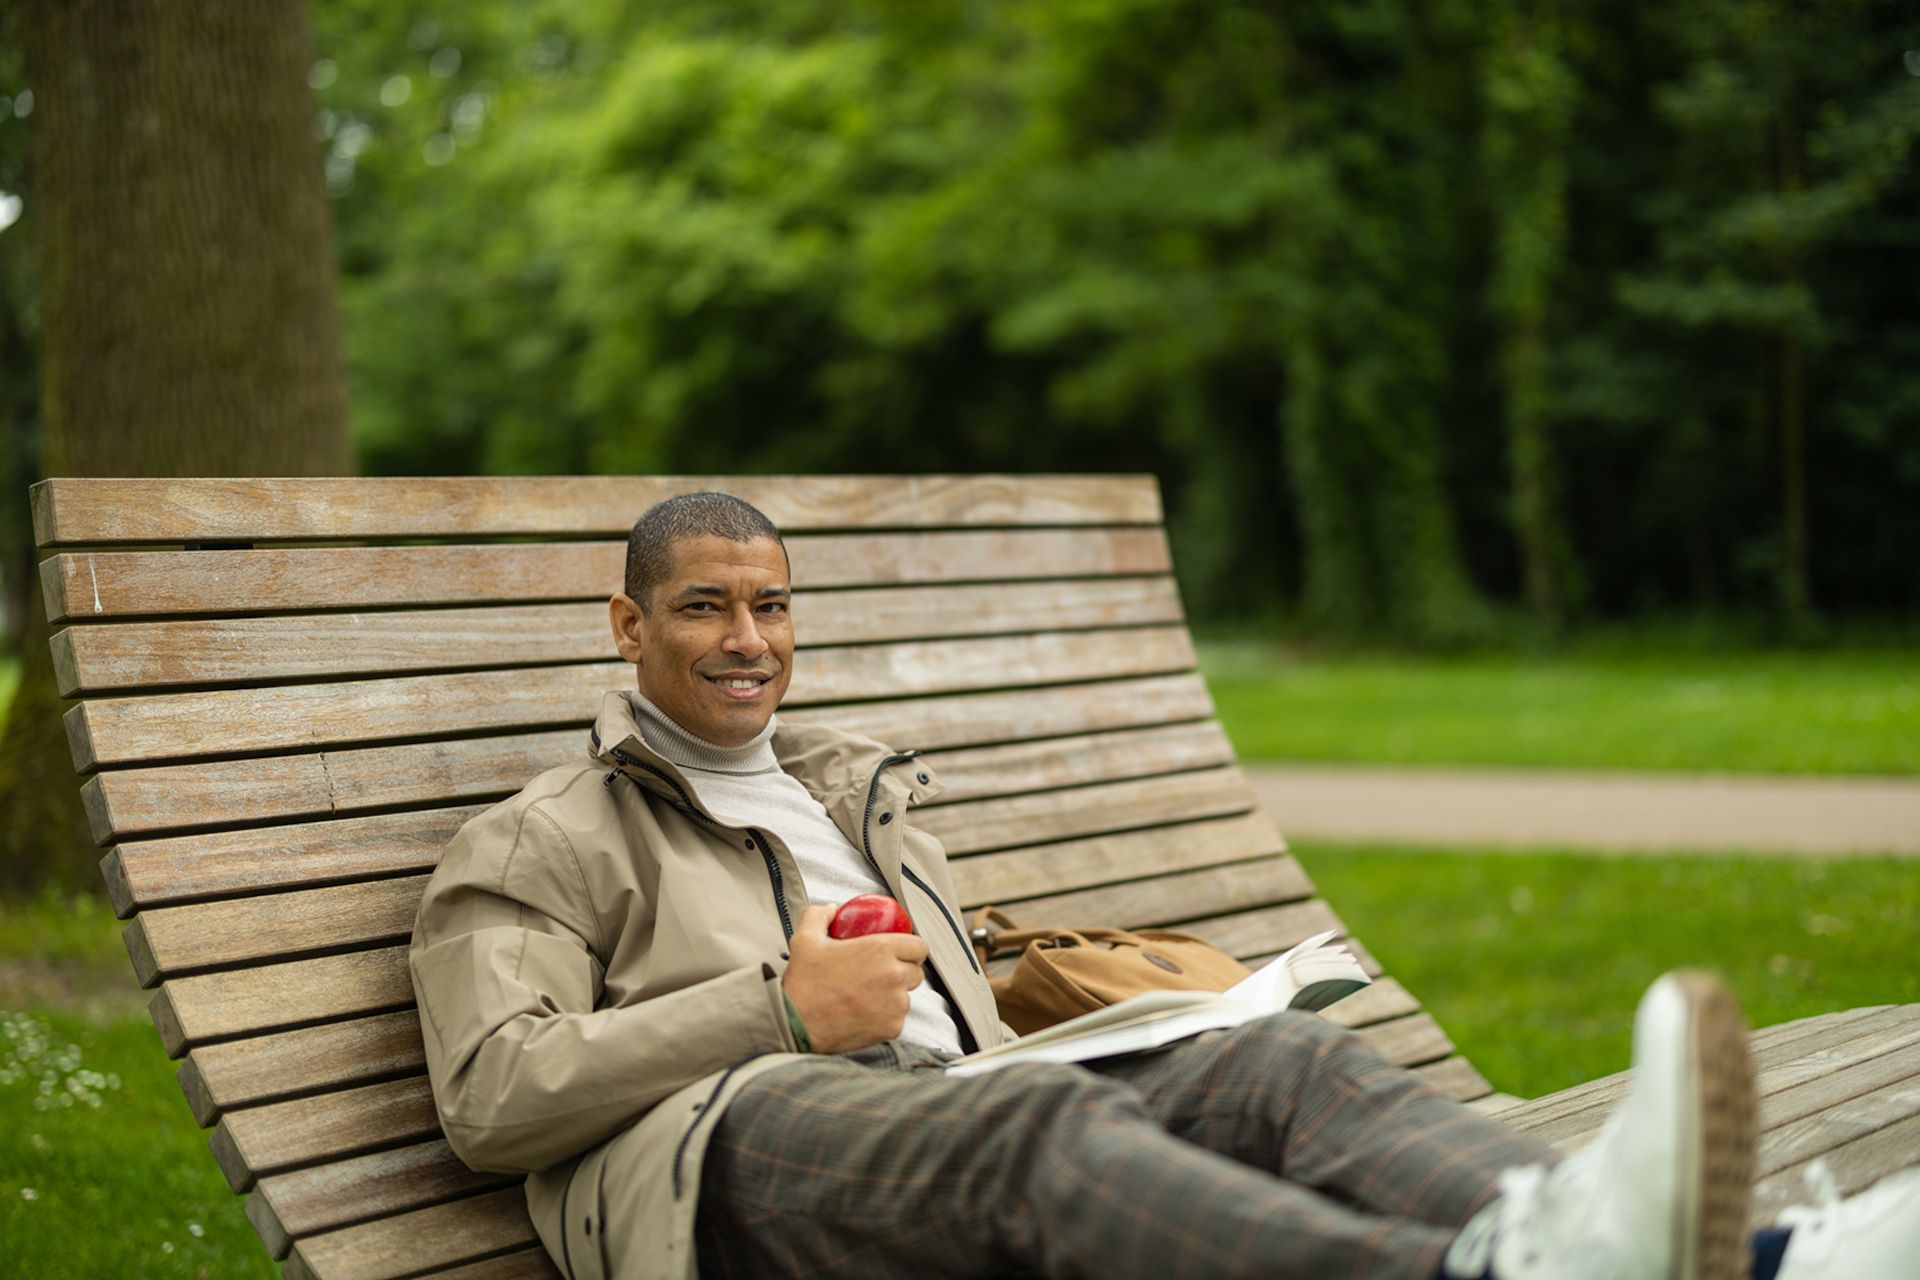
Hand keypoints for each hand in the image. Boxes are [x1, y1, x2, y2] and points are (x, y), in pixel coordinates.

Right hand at [781, 903, 927, 1053]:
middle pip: (916, 972)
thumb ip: (820, 916)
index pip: (919, 946)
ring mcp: (895, 1004)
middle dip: (903, 972)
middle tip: (881, 975)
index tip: (900, 953)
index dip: (912, 949)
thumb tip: (831, 910)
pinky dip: (885, 1017)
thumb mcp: (806, 939)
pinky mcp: (892, 1028)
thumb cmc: (804, 984)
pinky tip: (864, 1013)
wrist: (796, 1024)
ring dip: (894, 996)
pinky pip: (897, 1019)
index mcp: (880, 950)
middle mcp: (893, 976)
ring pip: (907, 997)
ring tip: (868, 995)